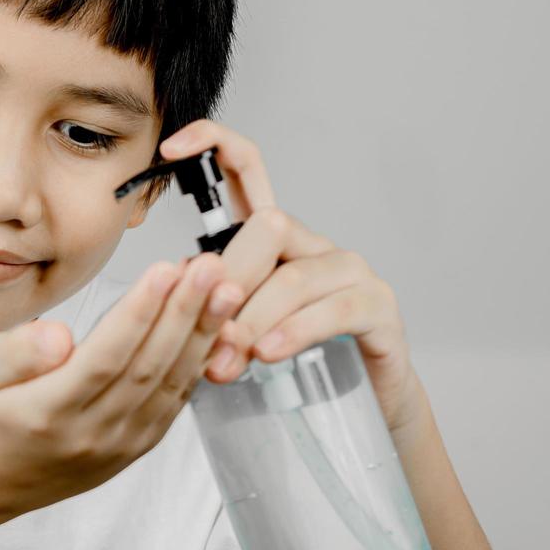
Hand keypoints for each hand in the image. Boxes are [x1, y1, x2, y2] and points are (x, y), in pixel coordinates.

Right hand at [0, 252, 244, 511]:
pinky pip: (177, 399)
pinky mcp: (144, 443)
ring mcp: (122, 443)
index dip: (138, 314)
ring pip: (170, 383)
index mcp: (48, 413)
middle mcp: (92, 433)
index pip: (103, 359)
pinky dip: (201, 360)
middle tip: (210, 268)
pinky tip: (218, 326)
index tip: (164, 271)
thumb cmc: (0, 407)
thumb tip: (58, 336)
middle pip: (146, 368)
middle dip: (183, 313)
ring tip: (225, 289)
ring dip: (202, 334)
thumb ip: (19, 351)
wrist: (8, 472)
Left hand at [158, 119, 426, 435]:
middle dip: (228, 279)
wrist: (357, 405)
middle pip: (268, 227)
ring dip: (252, 321)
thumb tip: (178, 284)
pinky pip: (334, 309)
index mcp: (272, 241)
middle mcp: (312, 244)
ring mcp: (349, 271)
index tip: (171, 148)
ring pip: (294, 277)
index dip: (214, 144)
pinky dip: (295, 332)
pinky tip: (267, 352)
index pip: (246, 170)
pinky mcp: (378, 306)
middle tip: (202, 331)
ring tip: (225, 360)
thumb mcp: (233, 326)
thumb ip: (207, 300)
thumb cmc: (286, 361)